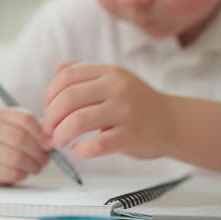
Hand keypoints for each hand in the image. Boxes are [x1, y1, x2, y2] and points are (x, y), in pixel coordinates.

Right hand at [0, 108, 49, 183]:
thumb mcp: (19, 128)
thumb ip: (37, 131)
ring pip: (15, 157)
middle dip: (38, 152)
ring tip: (37, 167)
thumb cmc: (7, 141)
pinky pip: (10, 173)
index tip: (50, 144)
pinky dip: (23, 174)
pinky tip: (24, 172)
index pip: (25, 119)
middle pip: (20, 138)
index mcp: (2, 115)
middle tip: (45, 160)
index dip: (41, 133)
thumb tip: (51, 141)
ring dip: (32, 165)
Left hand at [43, 64, 175, 159]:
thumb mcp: (114, 81)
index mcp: (109, 72)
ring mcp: (125, 111)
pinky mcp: (131, 135)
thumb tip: (58, 68)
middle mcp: (117, 88)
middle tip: (48, 131)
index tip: (47, 110)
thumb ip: (87, 75)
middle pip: (68, 98)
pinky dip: (80, 150)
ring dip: (60, 135)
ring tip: (58, 142)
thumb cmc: (138, 104)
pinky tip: (77, 151)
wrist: (172, 122)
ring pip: (79, 121)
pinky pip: (97, 144)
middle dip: (51, 117)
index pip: (67, 76)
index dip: (49, 94)